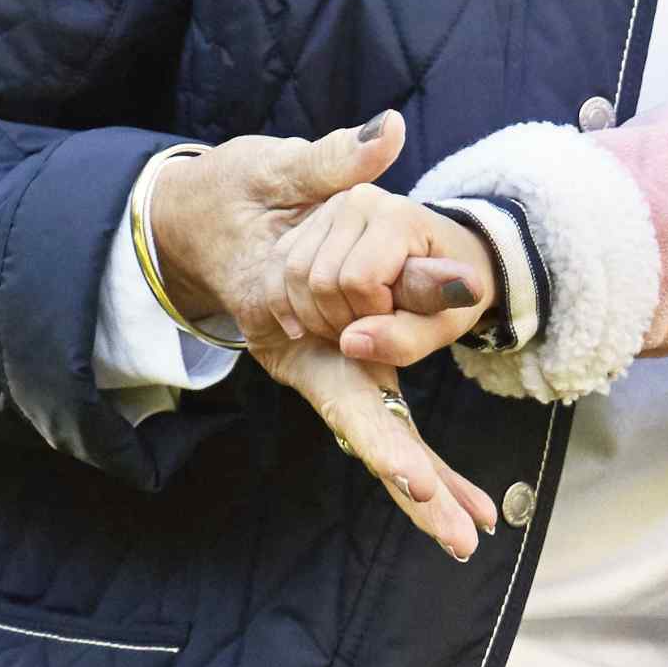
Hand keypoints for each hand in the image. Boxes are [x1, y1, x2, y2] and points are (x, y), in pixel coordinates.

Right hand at [139, 121, 502, 558]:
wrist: (196, 217)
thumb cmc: (232, 192)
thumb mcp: (274, 169)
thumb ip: (332, 160)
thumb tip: (386, 131)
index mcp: (285, 321)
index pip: (338, 383)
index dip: (376, 433)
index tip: (410, 474)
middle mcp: (302, 357)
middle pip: (364, 431)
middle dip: (414, 485)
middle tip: (462, 535)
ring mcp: (319, 366)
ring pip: (376, 436)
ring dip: (427, 485)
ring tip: (472, 531)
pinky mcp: (336, 366)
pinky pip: (380, 417)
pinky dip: (414, 456)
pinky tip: (457, 496)